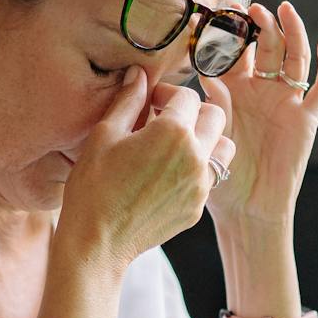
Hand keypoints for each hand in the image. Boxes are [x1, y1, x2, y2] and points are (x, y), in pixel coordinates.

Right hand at [61, 66, 234, 265]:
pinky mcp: (198, 208)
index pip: (188, 96)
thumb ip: (128, 101)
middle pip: (215, 116)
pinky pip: (210, 178)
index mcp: (173, 132)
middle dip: (193, 112)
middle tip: (166, 119)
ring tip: (175, 147)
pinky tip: (168, 175)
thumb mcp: (104, 135)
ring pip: (223, 148)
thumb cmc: (94, 186)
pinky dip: (197, 169)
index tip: (149, 101)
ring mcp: (200, 185)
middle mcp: (196, 156)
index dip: (167, 93)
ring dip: (205, 140)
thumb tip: (139, 75)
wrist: (97, 241)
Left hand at [196, 1, 317, 224]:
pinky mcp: (306, 118)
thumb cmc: (221, 176)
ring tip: (283, 10)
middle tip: (249, 9)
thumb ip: (205, 106)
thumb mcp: (207, 135)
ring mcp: (285, 102)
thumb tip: (196, 77)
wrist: (247, 209)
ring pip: (294, 58)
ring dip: (291, 32)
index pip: (233, 52)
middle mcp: (261, 91)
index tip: (215, 12)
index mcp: (233, 91)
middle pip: (267, 47)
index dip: (226, 33)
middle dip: (260, 26)